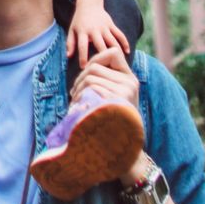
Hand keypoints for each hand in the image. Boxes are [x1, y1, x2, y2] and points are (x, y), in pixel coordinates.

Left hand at [67, 0, 129, 67]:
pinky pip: (120, 34)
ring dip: (116, 53)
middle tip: (105, 70)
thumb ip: (70, 43)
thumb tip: (68, 56)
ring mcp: (104, 27)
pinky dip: (124, 42)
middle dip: (103, 58)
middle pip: (100, 45)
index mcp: (83, 31)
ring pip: (112, 41)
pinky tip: (128, 52)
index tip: (84, 68)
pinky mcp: (112, 25)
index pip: (82, 46)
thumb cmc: (79, 20)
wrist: (89, 4)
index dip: (83, 57)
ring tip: (119, 65)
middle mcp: (94, 29)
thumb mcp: (72, 30)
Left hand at [71, 47, 145, 181]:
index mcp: (130, 79)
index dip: (97, 58)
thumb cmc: (114, 123)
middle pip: (95, 66)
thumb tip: (85, 67)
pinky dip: (80, 97)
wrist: (126, 150)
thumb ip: (107, 83)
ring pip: (90, 77)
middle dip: (80, 77)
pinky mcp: (117, 100)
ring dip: (77, 88)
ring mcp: (125, 91)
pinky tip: (78, 107)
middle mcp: (130, 82)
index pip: (113, 53)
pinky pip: (92, 88)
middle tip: (74, 93)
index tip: (87, 72)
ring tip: (75, 102)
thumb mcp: (115, 99)